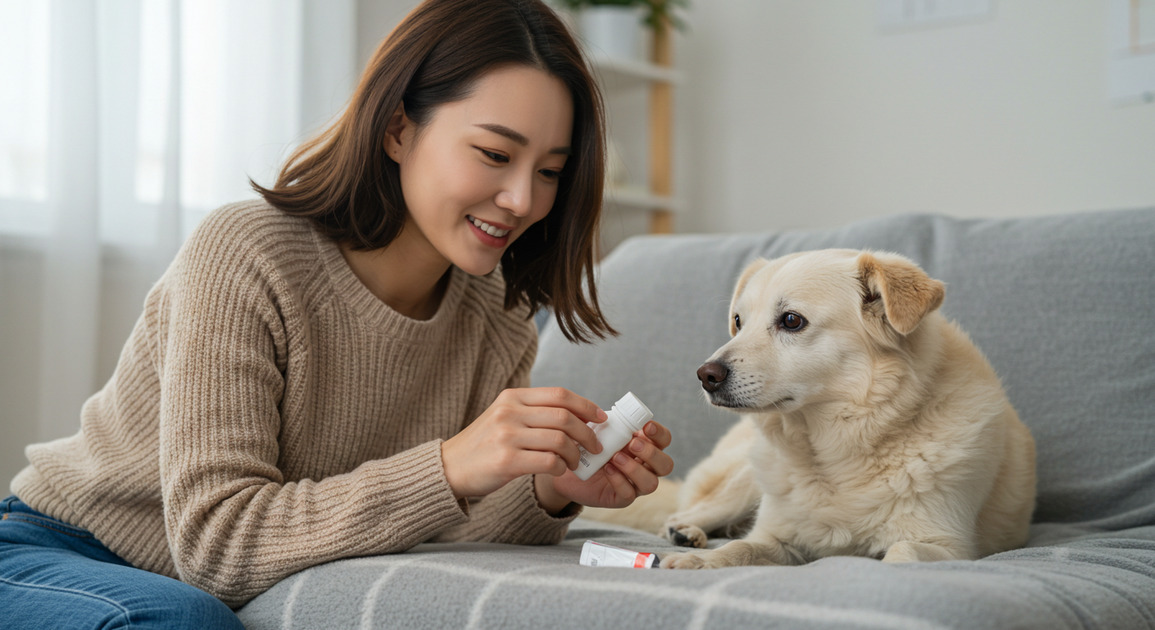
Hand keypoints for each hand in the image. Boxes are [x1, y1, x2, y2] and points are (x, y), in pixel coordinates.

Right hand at [441, 388, 605, 498]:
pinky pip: (549, 462)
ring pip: (561, 440)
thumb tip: (578, 416)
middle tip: (595, 446)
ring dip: (576, 455)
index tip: (600, 418)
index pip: (560, 395)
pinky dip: (561, 468)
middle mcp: (509, 412)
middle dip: (587, 433)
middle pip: (565, 417)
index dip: (586, 406)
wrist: (450, 467)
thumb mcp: (504, 416)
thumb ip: (534, 412)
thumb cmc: (484, 444)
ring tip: (575, 463)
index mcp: (512, 397)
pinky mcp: (506, 461)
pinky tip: (559, 470)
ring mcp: (507, 436)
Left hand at [535, 419, 673, 511]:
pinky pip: (629, 494)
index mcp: (645, 445)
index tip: (645, 426)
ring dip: (635, 469)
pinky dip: (619, 480)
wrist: (567, 465)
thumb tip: (603, 413)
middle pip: (666, 465)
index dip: (660, 433)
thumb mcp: (597, 428)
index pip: (664, 440)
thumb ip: (606, 420)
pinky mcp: (620, 498)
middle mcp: (645, 466)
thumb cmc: (587, 444)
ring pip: (651, 483)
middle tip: (632, 443)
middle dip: (652, 453)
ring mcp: (635, 484)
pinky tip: (607, 469)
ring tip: (615, 457)